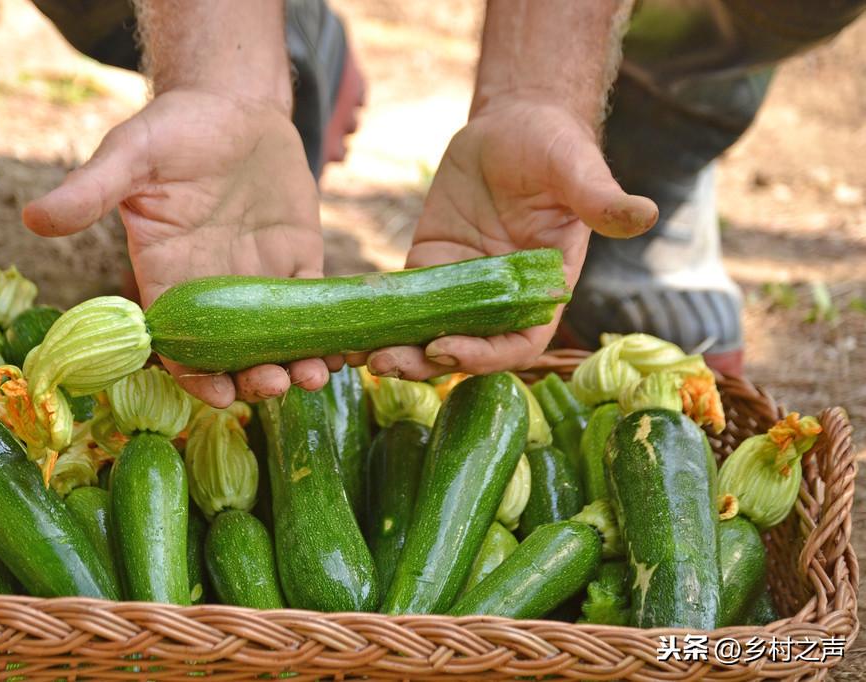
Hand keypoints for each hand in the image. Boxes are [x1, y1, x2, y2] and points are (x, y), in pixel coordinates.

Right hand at [23, 89, 333, 406]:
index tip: (219, 394)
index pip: (177, 344)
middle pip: (231, 355)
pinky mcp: (297, 264)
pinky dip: (327, 334)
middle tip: (275, 384)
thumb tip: (31, 219)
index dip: (196, 376)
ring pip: (275, 342)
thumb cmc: (174, 129)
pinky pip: (313, 310)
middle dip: (253, 378)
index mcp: (168, 277)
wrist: (234, 106)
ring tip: (316, 375)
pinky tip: (346, 350)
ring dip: (295, 366)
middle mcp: (213, 291)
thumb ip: (90, 191)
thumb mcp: (131, 154)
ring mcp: (257, 281)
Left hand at [353, 98, 658, 379]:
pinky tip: (349, 331)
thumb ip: (600, 199)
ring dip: (399, 350)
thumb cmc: (553, 147)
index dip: (484, 354)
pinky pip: (403, 303)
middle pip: (466, 349)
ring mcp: (461, 287)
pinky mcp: (429, 267)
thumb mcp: (576, 170)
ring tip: (363, 357)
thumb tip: (644, 214)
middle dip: (428, 362)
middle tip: (388, 365)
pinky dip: (380, 321)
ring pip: (428, 333)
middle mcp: (501, 300)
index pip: (517, 342)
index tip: (448, 349)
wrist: (511, 125)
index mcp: (541, 291)